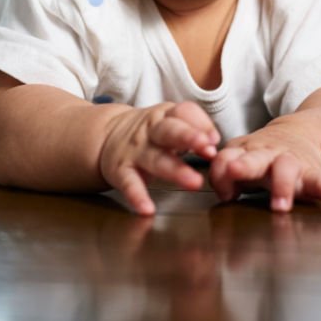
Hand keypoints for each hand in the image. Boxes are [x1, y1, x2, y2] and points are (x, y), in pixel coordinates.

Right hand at [100, 101, 219, 214]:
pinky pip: (129, 183)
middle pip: (170, 131)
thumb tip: (214, 144)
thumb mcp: (169, 122)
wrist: (106, 135)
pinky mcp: (120, 170)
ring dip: (175, 170)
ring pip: (155, 158)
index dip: (201, 124)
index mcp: (165, 116)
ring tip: (194, 182)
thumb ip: (194, 129)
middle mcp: (150, 131)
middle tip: (208, 148)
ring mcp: (135, 151)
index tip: (214, 140)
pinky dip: (137, 196)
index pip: (183, 112)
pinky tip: (147, 208)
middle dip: (189, 137)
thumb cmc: (149, 132)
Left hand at [208, 124, 320, 212]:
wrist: (298, 138)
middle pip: (254, 158)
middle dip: (244, 165)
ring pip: (285, 169)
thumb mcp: (240, 160)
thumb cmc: (261, 157)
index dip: (220, 172)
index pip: (226, 158)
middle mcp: (267, 155)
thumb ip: (224, 176)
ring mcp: (290, 162)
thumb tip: (224, 194)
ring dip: (282, 186)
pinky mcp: (311, 173)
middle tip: (235, 171)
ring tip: (281, 207)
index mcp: (245, 152)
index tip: (224, 194)